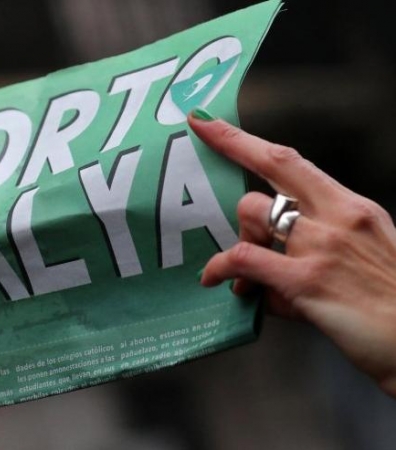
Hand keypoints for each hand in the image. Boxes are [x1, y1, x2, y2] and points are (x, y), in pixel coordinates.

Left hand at [189, 109, 395, 396]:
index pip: (289, 160)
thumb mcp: (366, 251)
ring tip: (249, 276)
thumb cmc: (392, 303)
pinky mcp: (305, 279)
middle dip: (228, 181)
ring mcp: (319, 246)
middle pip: (263, 180)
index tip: (209, 124)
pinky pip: (243, 259)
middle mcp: (336, 217)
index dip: (241, 140)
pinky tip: (217, 279)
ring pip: (250, 216)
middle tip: (202, 177)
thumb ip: (320, 239)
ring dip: (241, 243)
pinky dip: (222, 268)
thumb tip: (271, 249)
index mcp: (351, 207)